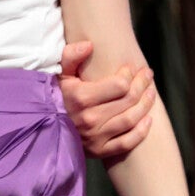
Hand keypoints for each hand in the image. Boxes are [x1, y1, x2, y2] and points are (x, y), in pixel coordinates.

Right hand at [60, 40, 154, 160]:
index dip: (129, 74)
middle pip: (128, 100)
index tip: (131, 68)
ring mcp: (95, 136)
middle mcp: (90, 118)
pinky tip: (148, 120)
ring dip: (146, 105)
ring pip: (130, 119)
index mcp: (81, 97)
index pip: (119, 84)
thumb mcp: (58, 75)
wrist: (43, 127)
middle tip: (147, 75)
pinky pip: (126, 143)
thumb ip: (70, 56)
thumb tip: (89, 45)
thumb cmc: (54, 98)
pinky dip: (141, 132)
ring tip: (151, 93)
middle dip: (142, 85)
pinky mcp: (98, 151)